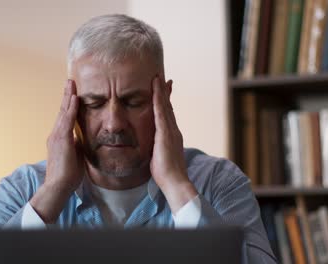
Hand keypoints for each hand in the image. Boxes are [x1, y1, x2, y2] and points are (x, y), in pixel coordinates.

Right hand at [29, 80, 83, 222]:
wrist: (58, 186)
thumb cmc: (67, 175)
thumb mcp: (75, 156)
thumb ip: (77, 145)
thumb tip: (82, 138)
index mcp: (59, 138)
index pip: (65, 118)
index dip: (69, 105)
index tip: (73, 94)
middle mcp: (55, 134)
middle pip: (62, 111)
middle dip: (67, 96)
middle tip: (70, 82)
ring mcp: (57, 136)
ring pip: (64, 112)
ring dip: (68, 97)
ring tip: (71, 84)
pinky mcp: (61, 140)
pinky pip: (67, 120)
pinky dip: (71, 108)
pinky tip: (74, 98)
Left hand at [150, 76, 196, 213]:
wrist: (175, 181)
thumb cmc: (166, 175)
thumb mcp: (160, 159)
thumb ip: (157, 151)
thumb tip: (152, 151)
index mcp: (171, 137)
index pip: (167, 116)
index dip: (165, 103)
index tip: (163, 92)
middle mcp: (173, 130)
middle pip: (168, 107)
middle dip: (165, 93)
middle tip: (162, 78)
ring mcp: (170, 130)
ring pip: (165, 106)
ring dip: (161, 91)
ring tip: (158, 77)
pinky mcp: (165, 132)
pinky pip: (160, 111)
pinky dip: (158, 98)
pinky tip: (155, 88)